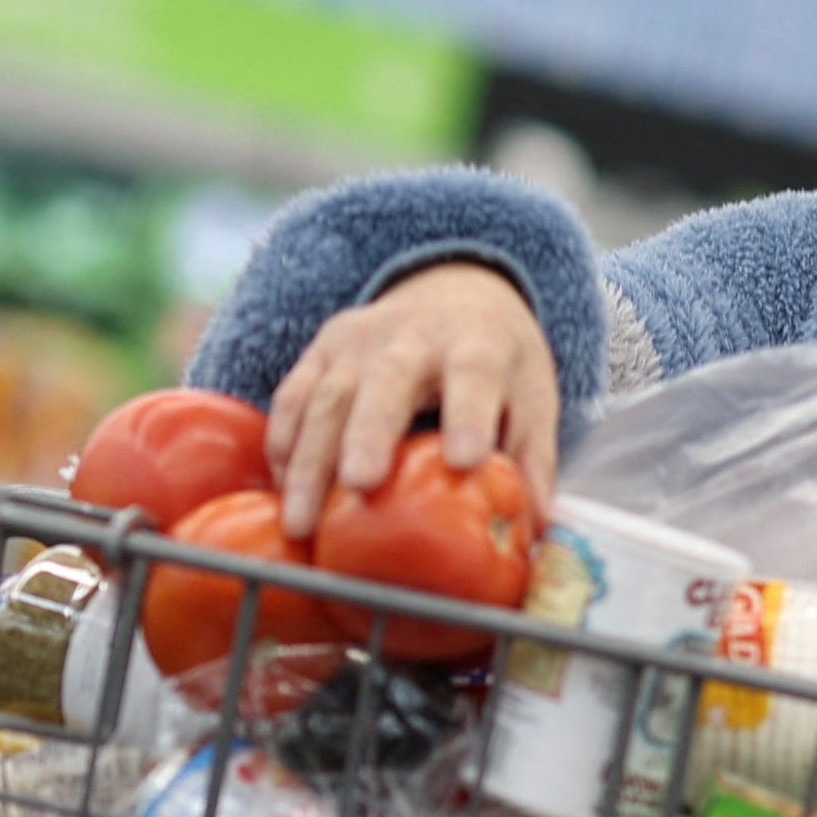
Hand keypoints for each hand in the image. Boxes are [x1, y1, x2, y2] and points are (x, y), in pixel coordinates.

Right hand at [268, 261, 558, 540]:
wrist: (455, 289)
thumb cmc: (496, 363)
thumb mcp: (531, 396)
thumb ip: (532, 458)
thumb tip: (535, 527)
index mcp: (477, 343)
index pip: (474, 373)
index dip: (469, 415)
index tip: (465, 460)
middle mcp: (414, 334)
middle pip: (387, 381)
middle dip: (370, 432)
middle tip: (361, 485)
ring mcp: (360, 339)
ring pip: (327, 395)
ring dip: (310, 459)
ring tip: (302, 523)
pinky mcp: (322, 349)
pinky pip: (293, 396)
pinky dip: (284, 443)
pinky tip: (281, 491)